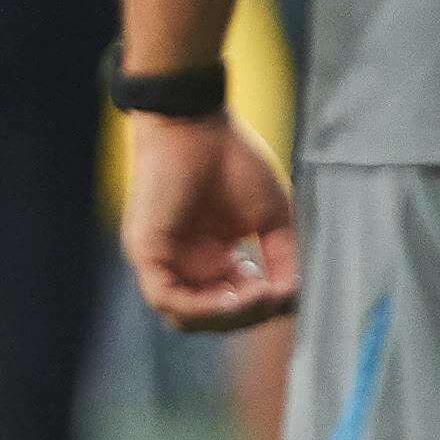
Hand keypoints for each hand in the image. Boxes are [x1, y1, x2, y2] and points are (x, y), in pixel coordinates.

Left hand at [125, 110, 298, 331]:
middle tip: (275, 296)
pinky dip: (202, 307)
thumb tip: (294, 298)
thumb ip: (283, 259)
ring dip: (226, 316)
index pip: (231, 305)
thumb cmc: (232, 159)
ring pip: (187, 317)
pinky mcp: (146, 252)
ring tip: (257, 297)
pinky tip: (233, 299)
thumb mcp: (271, 219)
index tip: (288, 290)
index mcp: (209, 256)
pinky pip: (167, 298)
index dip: (260, 308)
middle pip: (211, 317)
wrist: (196, 122)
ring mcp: (161, 259)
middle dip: (248, 316)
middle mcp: (183, 262)